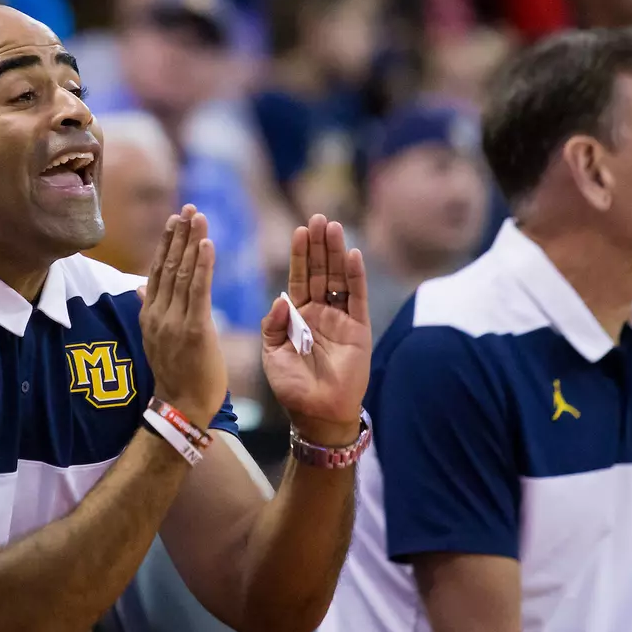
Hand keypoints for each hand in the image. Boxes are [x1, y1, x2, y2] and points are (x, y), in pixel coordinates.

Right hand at [137, 205, 226, 428]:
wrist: (181, 407)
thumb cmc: (176, 374)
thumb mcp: (157, 339)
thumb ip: (151, 309)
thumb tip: (140, 287)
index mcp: (150, 314)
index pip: (157, 271)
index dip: (167, 243)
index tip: (175, 219)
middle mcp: (158, 314)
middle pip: (168, 266)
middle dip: (179, 235)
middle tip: (188, 208)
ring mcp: (174, 321)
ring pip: (182, 273)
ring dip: (191, 242)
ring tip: (198, 217)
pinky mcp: (194, 329)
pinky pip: (198, 291)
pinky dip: (202, 265)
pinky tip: (206, 244)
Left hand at [261, 214, 371, 447]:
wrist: (316, 414)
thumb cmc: (291, 386)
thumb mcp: (272, 353)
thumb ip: (273, 323)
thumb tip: (281, 297)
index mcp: (298, 316)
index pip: (299, 277)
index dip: (300, 254)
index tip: (299, 229)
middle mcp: (320, 312)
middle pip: (321, 271)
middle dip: (319, 245)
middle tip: (318, 217)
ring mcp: (341, 319)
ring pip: (339, 278)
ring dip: (337, 253)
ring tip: (333, 227)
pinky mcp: (359, 329)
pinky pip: (357, 298)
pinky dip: (356, 277)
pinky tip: (353, 255)